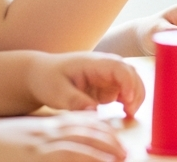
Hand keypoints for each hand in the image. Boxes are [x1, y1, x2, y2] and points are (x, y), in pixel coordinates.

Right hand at [0, 115, 127, 161]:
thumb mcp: (20, 138)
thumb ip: (40, 139)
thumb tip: (55, 150)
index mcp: (41, 127)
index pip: (78, 122)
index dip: (100, 130)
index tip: (114, 137)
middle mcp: (42, 134)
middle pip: (83, 133)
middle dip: (107, 141)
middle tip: (123, 152)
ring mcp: (36, 148)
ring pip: (77, 147)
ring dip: (100, 153)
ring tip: (117, 159)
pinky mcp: (30, 158)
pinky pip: (62, 158)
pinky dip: (81, 159)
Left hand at [25, 52, 144, 117]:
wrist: (40, 74)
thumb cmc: (47, 79)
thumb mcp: (56, 92)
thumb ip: (75, 101)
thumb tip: (93, 112)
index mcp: (94, 63)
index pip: (119, 68)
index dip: (128, 82)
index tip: (128, 100)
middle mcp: (105, 66)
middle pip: (131, 74)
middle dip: (136, 92)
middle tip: (131, 112)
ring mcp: (108, 75)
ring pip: (132, 83)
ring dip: (135, 97)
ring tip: (129, 114)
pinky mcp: (107, 86)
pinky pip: (124, 92)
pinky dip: (129, 101)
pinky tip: (125, 112)